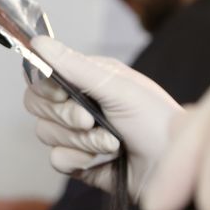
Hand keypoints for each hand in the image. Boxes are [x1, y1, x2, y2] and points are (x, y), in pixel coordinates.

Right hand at [25, 36, 181, 197]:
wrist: (173, 167)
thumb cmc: (155, 121)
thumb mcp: (117, 88)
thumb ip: (75, 67)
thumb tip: (38, 42)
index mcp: (86, 78)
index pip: (41, 75)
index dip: (45, 86)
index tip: (62, 93)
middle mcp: (77, 102)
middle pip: (36, 104)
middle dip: (65, 116)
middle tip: (90, 120)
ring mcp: (75, 134)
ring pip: (46, 133)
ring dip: (81, 141)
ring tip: (112, 143)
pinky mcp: (77, 162)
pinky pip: (57, 159)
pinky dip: (81, 161)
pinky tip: (104, 161)